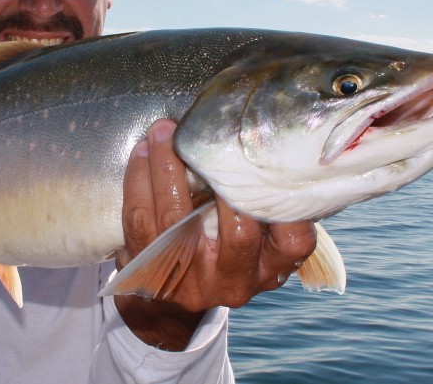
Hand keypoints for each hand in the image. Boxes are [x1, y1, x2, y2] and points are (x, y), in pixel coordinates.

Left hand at [113, 119, 316, 349]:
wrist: (170, 302)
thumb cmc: (221, 252)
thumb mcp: (256, 244)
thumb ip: (263, 206)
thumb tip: (257, 137)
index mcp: (267, 268)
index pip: (293, 242)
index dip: (288, 206)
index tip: (272, 163)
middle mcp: (232, 277)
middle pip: (238, 231)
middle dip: (224, 178)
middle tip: (210, 136)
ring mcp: (187, 275)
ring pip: (176, 216)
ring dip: (168, 166)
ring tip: (164, 131)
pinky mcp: (147, 268)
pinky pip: (139, 216)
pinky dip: (139, 178)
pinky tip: (143, 153)